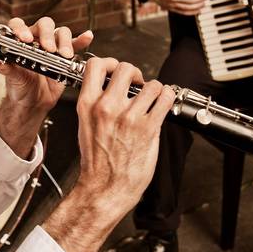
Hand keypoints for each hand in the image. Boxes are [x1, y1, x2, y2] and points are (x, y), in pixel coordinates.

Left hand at [0, 17, 92, 158]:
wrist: (33, 103)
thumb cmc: (20, 87)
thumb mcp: (12, 78)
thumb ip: (5, 67)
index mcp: (20, 41)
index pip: (19, 25)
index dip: (22, 28)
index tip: (25, 39)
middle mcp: (36, 39)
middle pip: (44, 25)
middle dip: (47, 35)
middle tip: (48, 48)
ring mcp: (52, 46)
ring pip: (60, 32)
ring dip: (64, 41)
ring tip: (64, 55)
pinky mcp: (65, 56)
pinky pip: (75, 44)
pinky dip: (81, 39)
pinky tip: (87, 37)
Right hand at [74, 58, 174, 217]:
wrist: (104, 188)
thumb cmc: (96, 162)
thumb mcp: (84, 126)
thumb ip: (96, 104)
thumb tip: (111, 88)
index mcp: (87, 105)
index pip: (96, 66)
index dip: (110, 63)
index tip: (117, 70)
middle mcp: (107, 107)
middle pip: (126, 68)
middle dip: (135, 73)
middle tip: (138, 84)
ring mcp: (128, 117)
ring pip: (151, 84)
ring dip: (155, 89)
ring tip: (153, 99)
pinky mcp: (147, 128)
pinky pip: (164, 99)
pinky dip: (167, 98)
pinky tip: (163, 104)